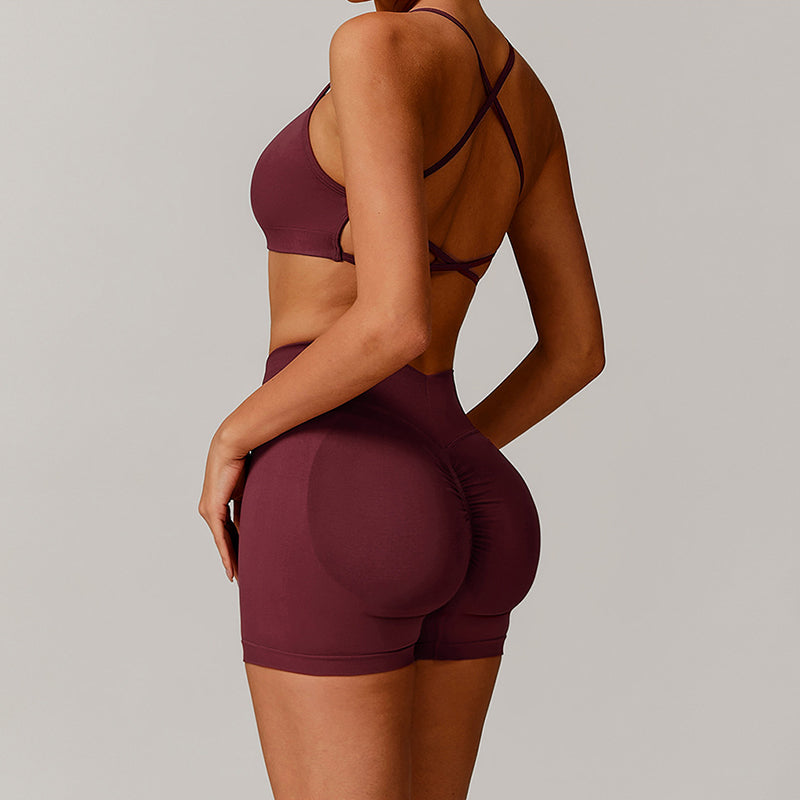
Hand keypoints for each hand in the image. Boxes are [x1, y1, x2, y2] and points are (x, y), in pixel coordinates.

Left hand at [198, 427, 250, 582]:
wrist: (231, 446)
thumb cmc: (243, 459)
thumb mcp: (250, 488)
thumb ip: (250, 505)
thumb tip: (259, 521)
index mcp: (219, 503)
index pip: (229, 531)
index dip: (236, 547)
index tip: (243, 562)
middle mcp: (209, 509)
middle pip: (224, 540)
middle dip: (233, 559)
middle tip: (241, 577)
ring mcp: (209, 511)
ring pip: (222, 543)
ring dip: (231, 561)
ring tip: (239, 577)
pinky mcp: (212, 510)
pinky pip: (221, 538)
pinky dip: (226, 554)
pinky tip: (231, 568)